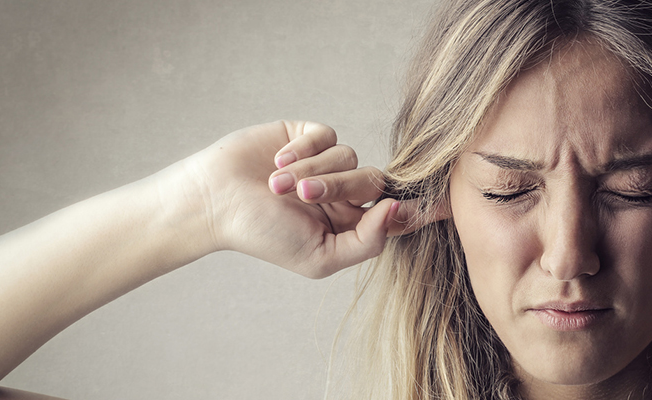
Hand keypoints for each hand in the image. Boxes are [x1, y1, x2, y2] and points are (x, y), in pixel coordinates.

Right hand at [182, 121, 398, 277]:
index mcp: (352, 224)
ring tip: (277, 185)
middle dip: (339, 187)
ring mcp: (326, 163)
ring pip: (349, 157)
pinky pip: (327, 135)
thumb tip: (398, 212)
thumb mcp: (320, 256)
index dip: (416, 208)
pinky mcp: (308, 136)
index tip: (436, 207)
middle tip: (304, 196)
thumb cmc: (264, 235)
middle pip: (373, 182)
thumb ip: (366, 242)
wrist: (215, 202)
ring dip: (312, 170)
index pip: (394, 213)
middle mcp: (344, 193)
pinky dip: (303, 149)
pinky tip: (278, 162)